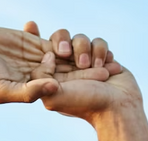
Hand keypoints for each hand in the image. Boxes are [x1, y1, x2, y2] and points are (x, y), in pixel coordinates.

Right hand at [0, 23, 118, 104]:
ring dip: (82, 51)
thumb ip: (29, 91)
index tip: (106, 76)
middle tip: (116, 64)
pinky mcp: (30, 41)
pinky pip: (52, 38)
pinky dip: (65, 37)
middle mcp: (37, 75)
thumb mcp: (3, 89)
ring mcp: (35, 57)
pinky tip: (85, 36)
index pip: (65, 85)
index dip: (85, 81)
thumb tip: (56, 89)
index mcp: (33, 89)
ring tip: (104, 48)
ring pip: (64, 54)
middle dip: (91, 67)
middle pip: (70, 71)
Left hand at [23, 23, 141, 123]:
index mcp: (51, 77)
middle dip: (65, 42)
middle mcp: (66, 68)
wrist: (117, 107)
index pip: (38, 52)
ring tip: (95, 69)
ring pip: (80, 38)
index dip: (33, 37)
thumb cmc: (85, 104)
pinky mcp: (101, 58)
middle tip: (67, 54)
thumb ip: (41, 77)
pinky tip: (107, 67)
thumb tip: (47, 56)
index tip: (30, 26)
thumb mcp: (53, 96)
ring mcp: (84, 62)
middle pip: (60, 38)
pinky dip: (102, 52)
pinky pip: (98, 41)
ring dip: (88, 51)